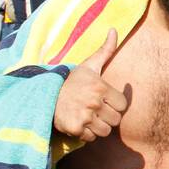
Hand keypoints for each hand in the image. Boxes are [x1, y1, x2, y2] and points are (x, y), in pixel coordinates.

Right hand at [52, 28, 128, 142]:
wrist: (46, 94)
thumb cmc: (72, 81)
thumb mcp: (89, 65)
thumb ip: (106, 50)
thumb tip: (114, 30)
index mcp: (101, 88)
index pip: (122, 105)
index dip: (114, 104)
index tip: (104, 100)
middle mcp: (94, 103)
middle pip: (115, 120)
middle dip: (107, 116)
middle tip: (95, 109)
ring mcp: (85, 117)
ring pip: (105, 131)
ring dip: (98, 127)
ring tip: (88, 116)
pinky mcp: (75, 129)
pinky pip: (91, 138)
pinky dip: (86, 134)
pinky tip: (79, 123)